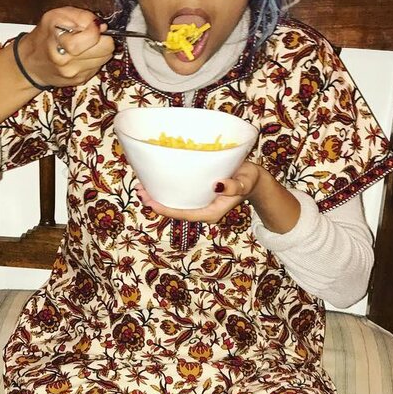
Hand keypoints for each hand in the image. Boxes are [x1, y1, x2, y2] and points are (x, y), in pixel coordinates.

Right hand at [17, 7, 113, 88]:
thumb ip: (80, 16)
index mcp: (60, 43)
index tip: (91, 25)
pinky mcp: (80, 80)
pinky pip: (98, 67)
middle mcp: (68, 61)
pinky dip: (93, 59)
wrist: (31, 63)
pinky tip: (81, 56)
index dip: (96, 28)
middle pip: (105, 49)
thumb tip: (100, 25)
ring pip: (105, 58)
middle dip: (102, 39)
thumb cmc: (44, 36)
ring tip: (84, 46)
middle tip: (91, 36)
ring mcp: (74, 73)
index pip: (94, 36)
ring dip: (99, 50)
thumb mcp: (56, 16)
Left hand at [135, 160, 264, 223]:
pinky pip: (179, 194)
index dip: (165, 210)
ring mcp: (199, 202)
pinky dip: (166, 188)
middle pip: (175, 210)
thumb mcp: (245, 182)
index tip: (150, 202)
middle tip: (139, 190)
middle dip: (155, 202)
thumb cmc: (249, 180)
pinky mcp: (197, 193)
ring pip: (175, 203)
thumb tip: (218, 186)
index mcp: (211, 212)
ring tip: (141, 186)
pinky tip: (155, 181)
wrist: (253, 179)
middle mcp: (202, 209)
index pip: (183, 214)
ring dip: (158, 195)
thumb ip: (234, 187)